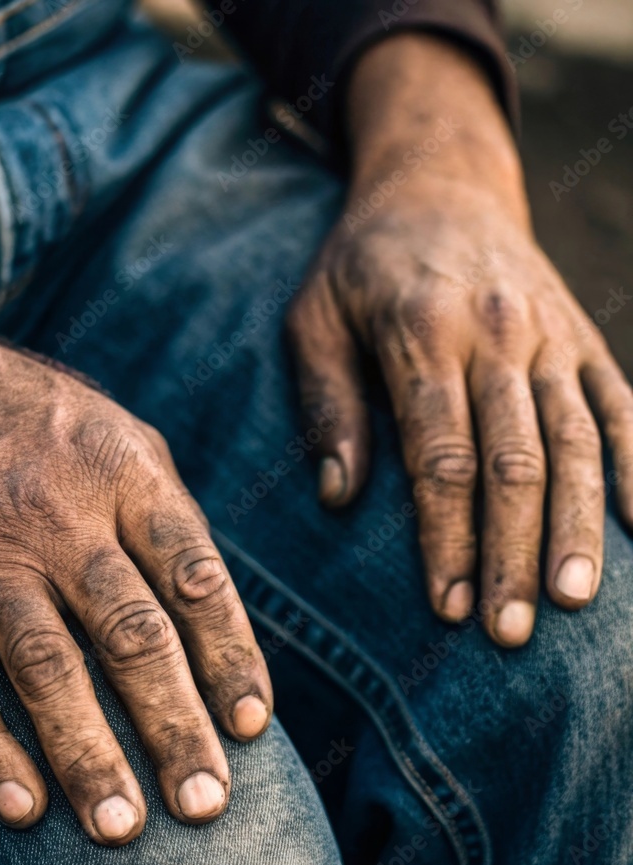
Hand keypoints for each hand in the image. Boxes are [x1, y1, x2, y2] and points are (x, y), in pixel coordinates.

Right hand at [0, 238, 271, 843]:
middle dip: (174, 725)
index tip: (254, 726)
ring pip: (45, 666)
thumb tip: (215, 617)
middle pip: (131, 634)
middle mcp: (61, 518)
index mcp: (127, 478)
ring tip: (123, 828)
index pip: (196, 578)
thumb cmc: (33, 419)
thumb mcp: (120, 437)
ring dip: (87, 753)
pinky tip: (22, 806)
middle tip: (208, 804)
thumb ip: (168, 518)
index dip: (231, 656)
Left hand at [287, 35, 632, 646]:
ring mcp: (551, 337)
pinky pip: (622, 406)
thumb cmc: (360, 264)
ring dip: (578, 526)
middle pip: (514, 461)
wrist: (438, 182)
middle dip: (510, 552)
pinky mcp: (584, 338)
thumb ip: (326, 403)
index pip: (440, 456)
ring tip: (576, 599)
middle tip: (507, 632)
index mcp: (422, 333)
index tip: (446, 607)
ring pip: (576, 442)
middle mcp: (498, 336)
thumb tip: (338, 498)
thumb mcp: (312, 317)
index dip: (446, 536)